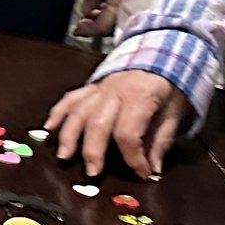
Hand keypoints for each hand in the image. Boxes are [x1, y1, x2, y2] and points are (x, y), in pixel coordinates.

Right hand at [47, 68, 189, 179]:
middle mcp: (115, 91)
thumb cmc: (169, 84)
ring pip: (78, 111)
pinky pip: (71, 98)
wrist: (162, 52)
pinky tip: (49, 128)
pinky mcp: (92, 87)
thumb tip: (154, 170)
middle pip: (97, 123)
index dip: (133, 157)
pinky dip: (58, 112)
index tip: (141, 172)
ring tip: (64, 156)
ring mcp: (100, 87)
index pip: (128, 133)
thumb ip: (161, 140)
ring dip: (69, 135)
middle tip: (93, 173)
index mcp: (139, 97)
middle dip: (93, 151)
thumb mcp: (174, 111)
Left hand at [73, 0, 140, 37]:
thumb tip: (86, 13)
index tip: (77, 29)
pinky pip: (132, 8)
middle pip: (116, 26)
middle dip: (98, 25)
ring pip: (124, 18)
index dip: (89, 29)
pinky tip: (109, 2)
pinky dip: (119, 9)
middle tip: (84, 19)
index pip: (104, 25)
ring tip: (95, 8)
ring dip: (108, 17)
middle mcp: (136, 0)